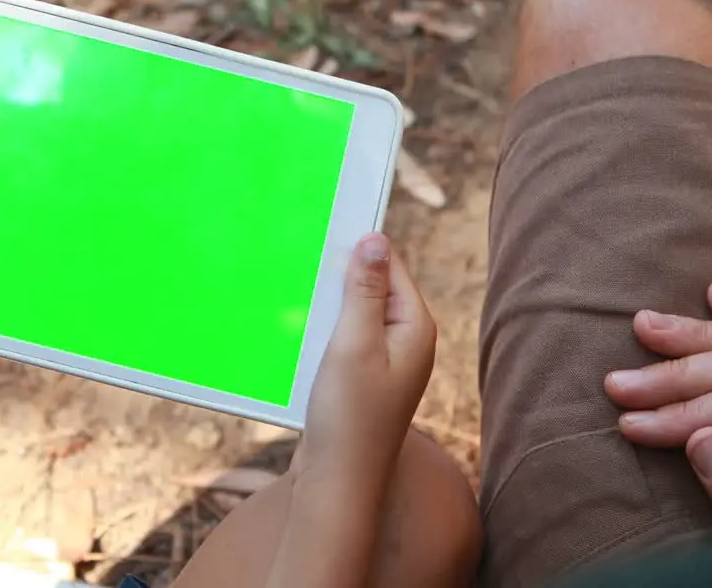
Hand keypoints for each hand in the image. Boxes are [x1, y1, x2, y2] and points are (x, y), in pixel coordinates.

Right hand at [294, 234, 436, 484]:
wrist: (337, 482)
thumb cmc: (349, 417)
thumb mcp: (354, 343)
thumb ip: (364, 290)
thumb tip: (375, 239)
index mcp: (415, 328)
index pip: (391, 267)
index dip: (359, 249)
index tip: (324, 229)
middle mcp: (407, 343)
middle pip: (373, 289)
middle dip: (341, 277)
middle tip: (304, 262)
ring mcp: (386, 363)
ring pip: (355, 314)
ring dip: (328, 306)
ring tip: (296, 296)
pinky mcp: (363, 380)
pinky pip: (345, 339)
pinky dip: (324, 331)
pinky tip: (299, 331)